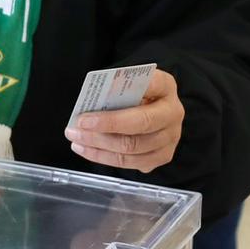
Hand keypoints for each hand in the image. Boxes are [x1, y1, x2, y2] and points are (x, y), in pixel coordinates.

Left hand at [65, 68, 184, 173]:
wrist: (152, 110)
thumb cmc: (135, 95)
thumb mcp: (128, 84)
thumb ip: (114, 90)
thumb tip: (90, 106)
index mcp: (166, 87)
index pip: (151, 85)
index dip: (124, 90)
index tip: (100, 95)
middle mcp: (173, 113)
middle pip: (141, 123)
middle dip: (106, 125)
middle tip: (78, 125)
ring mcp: (171, 137)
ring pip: (133, 148)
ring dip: (99, 145)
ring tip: (76, 139)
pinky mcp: (163, 156)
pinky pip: (132, 163)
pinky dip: (105, 158)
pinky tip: (87, 150)